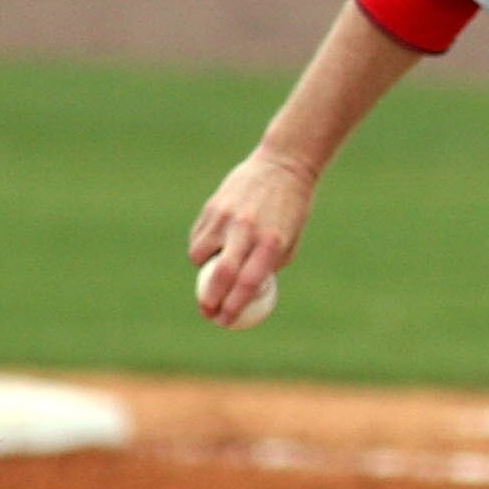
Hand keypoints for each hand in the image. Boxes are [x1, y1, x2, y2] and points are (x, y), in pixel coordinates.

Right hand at [189, 147, 315, 325]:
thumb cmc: (289, 212)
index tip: (225, 321)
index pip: (248, 284)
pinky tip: (215, 241)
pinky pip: (198, 237)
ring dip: (203, 269)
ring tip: (216, 262)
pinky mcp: (213, 206)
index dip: (233, 307)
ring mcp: (227, 217)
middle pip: (220, 275)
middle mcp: (247, 230)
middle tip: (207, 312)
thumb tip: (243, 296)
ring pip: (200, 256)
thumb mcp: (288, 242)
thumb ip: (266, 268)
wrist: (283, 167)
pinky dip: (202, 247)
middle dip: (209, 300)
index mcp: (271, 243)